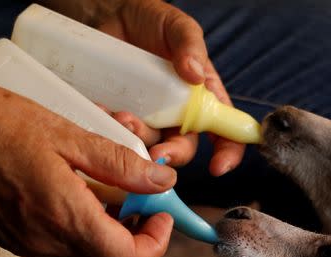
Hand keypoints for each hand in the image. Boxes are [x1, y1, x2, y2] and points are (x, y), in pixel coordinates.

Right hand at [0, 79, 176, 256]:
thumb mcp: (67, 134)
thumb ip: (120, 164)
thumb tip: (163, 181)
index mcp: (63, 216)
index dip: (156, 243)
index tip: (163, 214)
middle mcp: (45, 239)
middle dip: (138, 233)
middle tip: (144, 198)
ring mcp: (27, 242)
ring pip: (89, 253)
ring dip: (112, 228)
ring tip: (113, 188)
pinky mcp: (14, 236)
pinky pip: (63, 242)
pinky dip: (84, 224)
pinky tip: (81, 190)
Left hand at [97, 0, 244, 175]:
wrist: (114, 15)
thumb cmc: (155, 22)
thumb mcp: (178, 26)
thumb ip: (190, 45)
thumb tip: (195, 74)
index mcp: (203, 99)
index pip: (225, 133)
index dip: (227, 154)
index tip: (218, 167)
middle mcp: (178, 115)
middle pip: (184, 148)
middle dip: (173, 155)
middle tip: (157, 154)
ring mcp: (149, 118)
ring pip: (149, 144)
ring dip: (138, 139)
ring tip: (123, 117)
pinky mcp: (121, 114)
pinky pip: (117, 132)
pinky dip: (110, 129)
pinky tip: (103, 112)